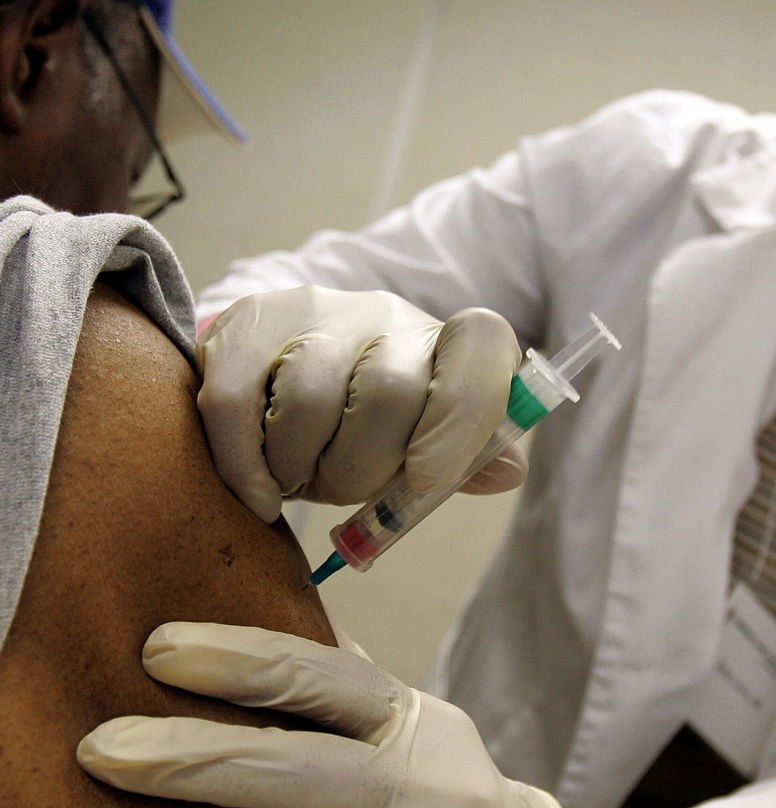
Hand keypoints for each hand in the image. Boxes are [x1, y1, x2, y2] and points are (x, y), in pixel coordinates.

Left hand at [76, 622, 584, 807]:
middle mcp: (426, 799)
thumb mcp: (406, 721)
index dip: (239, 658)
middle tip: (102, 753)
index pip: (322, 678)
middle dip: (197, 762)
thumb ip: (338, 678)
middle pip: (307, 775)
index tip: (155, 650)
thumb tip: (258, 594)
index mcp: (412, 725)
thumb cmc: (439, 794)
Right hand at [197, 286, 524, 520]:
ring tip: (300, 479)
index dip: (462, 417)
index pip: (483, 345)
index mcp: (447, 344)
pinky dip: (247, 468)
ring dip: (302, 470)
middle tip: (343, 489)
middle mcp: (388, 316)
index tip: (424, 480)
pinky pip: (234, 406)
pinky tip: (260, 492)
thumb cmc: (371, 420)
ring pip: (310, 401)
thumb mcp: (428, 439)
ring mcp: (313, 314)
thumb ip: (468, 457)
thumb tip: (508, 471)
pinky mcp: (244, 328)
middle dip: (363, 469)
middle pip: (388, 391)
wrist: (283, 362)